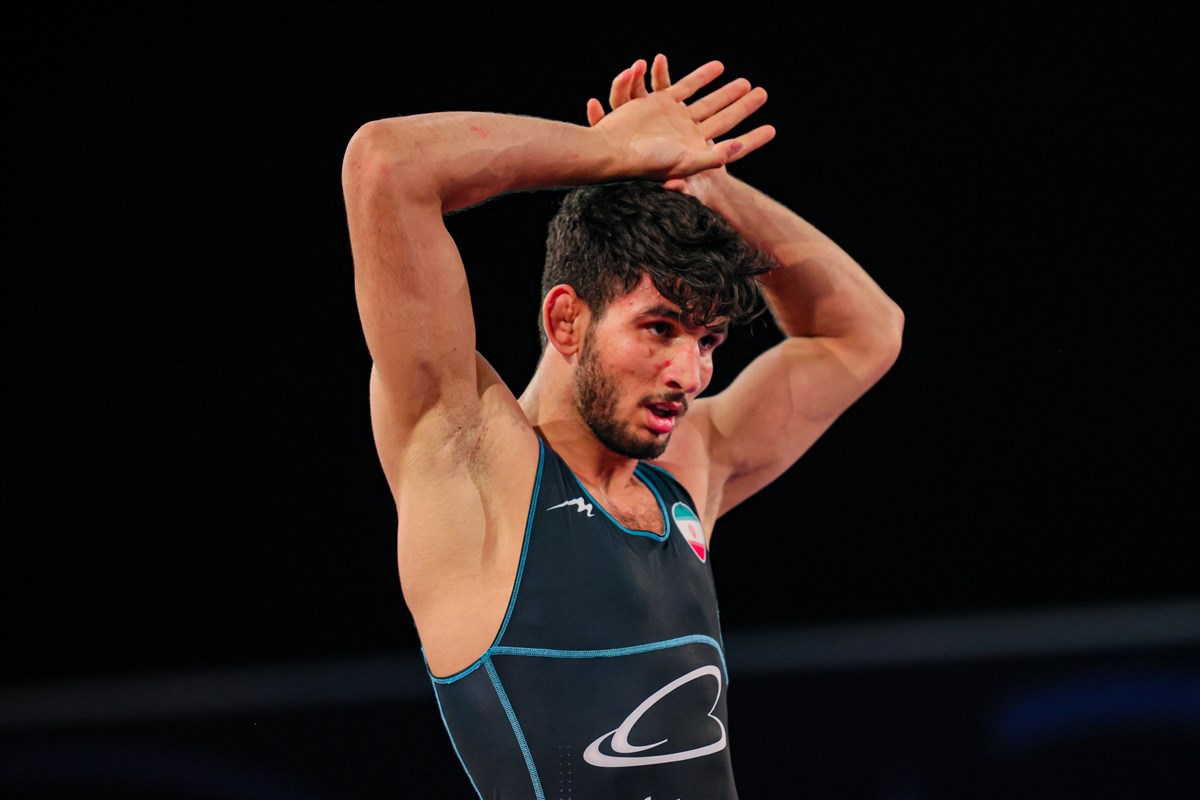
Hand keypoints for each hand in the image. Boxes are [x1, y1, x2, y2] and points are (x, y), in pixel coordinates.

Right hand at [587, 54, 773, 201]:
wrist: (612, 149)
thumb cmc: (647, 163)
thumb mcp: (684, 163)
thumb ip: (713, 156)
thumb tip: (740, 147)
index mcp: (697, 152)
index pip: (732, 144)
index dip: (753, 138)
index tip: (772, 129)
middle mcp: (689, 134)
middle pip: (724, 118)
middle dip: (744, 106)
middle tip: (762, 94)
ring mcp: (676, 117)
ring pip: (708, 100)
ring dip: (726, 91)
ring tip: (745, 82)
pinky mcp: (661, 101)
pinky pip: (685, 86)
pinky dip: (701, 76)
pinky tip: (718, 67)